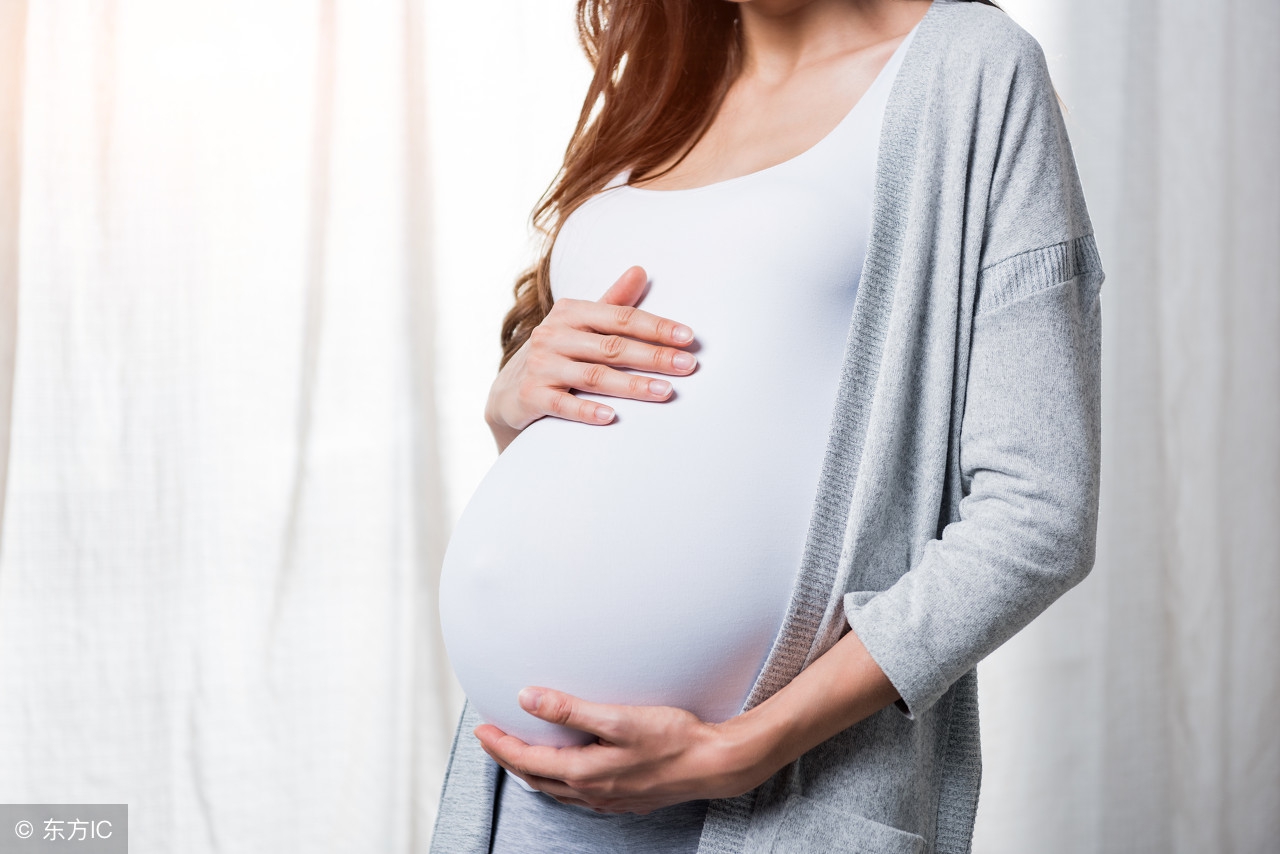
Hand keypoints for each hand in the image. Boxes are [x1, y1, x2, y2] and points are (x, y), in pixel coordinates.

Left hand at [474, 688, 767, 814]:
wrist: (714, 763)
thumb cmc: (672, 738)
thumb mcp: (617, 718)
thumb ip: (569, 709)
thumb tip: (527, 698)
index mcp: (584, 773)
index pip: (527, 762)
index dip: (500, 746)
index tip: (481, 730)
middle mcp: (592, 791)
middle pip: (537, 778)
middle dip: (510, 759)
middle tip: (493, 739)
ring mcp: (610, 798)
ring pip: (557, 789)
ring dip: (534, 771)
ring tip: (522, 752)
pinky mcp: (626, 797)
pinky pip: (579, 792)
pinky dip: (560, 779)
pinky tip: (568, 768)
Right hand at [484, 266, 697, 451]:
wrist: (507, 390)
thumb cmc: (556, 352)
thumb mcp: (579, 323)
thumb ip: (613, 302)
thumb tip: (641, 270)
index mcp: (570, 312)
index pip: (621, 317)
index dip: (656, 326)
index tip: (688, 337)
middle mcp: (553, 335)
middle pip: (612, 347)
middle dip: (653, 356)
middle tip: (688, 365)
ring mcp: (541, 366)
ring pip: (594, 376)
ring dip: (632, 385)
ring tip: (665, 391)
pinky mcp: (531, 396)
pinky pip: (563, 405)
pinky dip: (587, 411)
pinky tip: (612, 416)